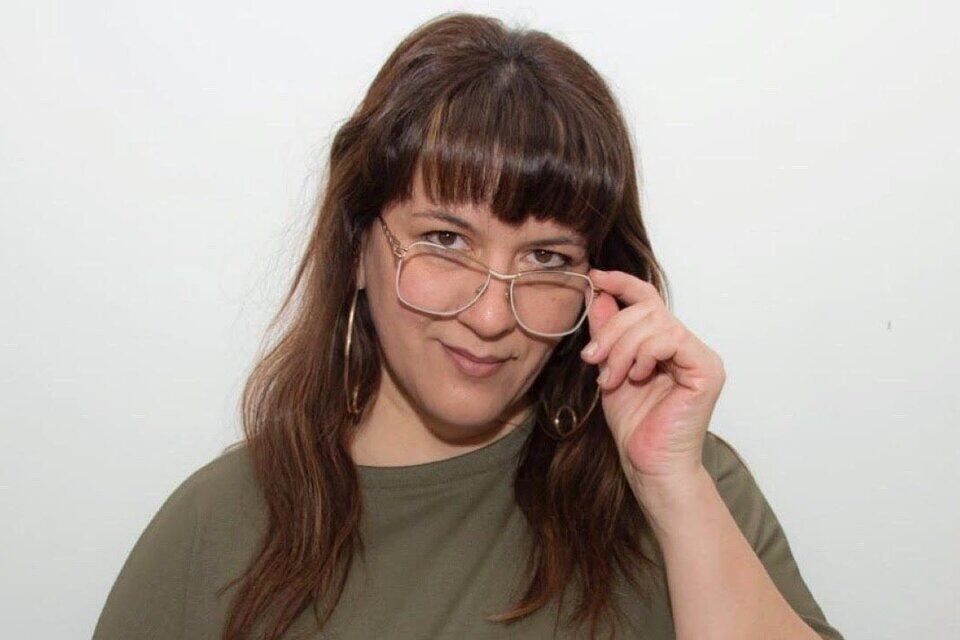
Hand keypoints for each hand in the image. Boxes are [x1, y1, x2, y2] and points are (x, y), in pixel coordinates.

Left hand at [580, 268, 725, 492]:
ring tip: (610, 378)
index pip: (648, 299)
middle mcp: (687, 345)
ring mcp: (699, 356)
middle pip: (646, 309)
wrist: (649, 465)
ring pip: (655, 323)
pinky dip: (643, 355)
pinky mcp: (706, 369)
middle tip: (592, 358)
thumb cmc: (634, 425)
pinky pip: (670, 339)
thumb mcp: (609, 368)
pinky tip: (634, 377)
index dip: (622, 283)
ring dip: (622, 348)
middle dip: (612, 330)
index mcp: (666, 344)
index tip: (595, 276)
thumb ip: (607, 332)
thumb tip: (598, 292)